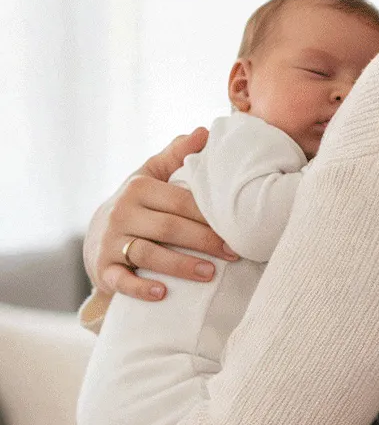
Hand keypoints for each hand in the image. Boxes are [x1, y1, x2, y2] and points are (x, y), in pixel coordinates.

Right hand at [93, 135, 225, 303]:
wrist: (96, 238)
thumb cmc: (135, 207)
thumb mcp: (149, 178)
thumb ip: (175, 156)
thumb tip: (205, 131)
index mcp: (138, 188)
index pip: (179, 201)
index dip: (208, 215)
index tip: (236, 227)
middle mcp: (122, 213)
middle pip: (168, 228)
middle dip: (203, 241)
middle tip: (233, 253)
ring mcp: (111, 243)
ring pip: (149, 254)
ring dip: (181, 266)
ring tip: (210, 274)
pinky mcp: (104, 270)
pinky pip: (122, 281)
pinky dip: (141, 288)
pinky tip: (162, 293)